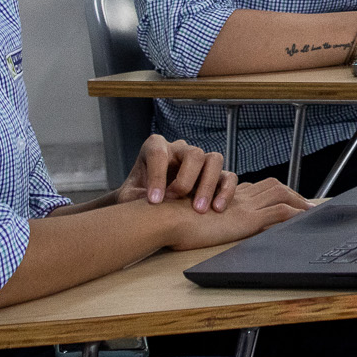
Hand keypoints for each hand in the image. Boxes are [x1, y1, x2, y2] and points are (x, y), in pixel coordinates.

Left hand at [115, 135, 233, 213]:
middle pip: (193, 153)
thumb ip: (134, 197)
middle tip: (176, 201)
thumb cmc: (137, 196)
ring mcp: (201, 161)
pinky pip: (229, 177)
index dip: (157, 176)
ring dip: (208, 185)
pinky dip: (226, 191)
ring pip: (214, 160)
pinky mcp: (215, 175)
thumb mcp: (128, 197)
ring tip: (199, 210)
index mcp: (156, 147)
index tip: (154, 201)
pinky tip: (217, 209)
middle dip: (186, 179)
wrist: (150, 204)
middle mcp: (181, 149)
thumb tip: (151, 201)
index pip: (159, 153)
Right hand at [163, 177, 310, 251]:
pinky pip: (278, 212)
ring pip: (280, 195)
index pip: (254, 188)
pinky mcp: (246, 219)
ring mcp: (243, 206)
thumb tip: (197, 225)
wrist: (164, 219)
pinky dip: (294, 214)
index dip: (270, 191)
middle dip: (291, 192)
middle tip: (305, 203)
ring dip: (298, 201)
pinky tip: (304, 218)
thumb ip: (198, 217)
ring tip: (312, 210)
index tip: (282, 197)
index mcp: (224, 195)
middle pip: (272, 186)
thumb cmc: (168, 222)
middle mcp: (237, 197)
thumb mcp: (186, 218)